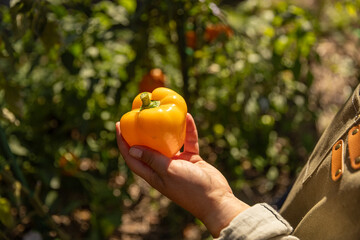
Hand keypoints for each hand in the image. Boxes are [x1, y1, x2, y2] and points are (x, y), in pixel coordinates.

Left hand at [116, 113, 248, 236]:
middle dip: (141, 132)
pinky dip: (187, 131)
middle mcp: (162, 167)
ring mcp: (177, 163)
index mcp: (153, 174)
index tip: (118, 125)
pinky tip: (187, 117)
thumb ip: (152, 159)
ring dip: (165, 129)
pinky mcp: (191, 159)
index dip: (123, 142)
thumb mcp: (168, 172)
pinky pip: (187, 141)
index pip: (132, 157)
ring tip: (161, 113)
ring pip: (168, 142)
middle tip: (138, 115)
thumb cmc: (190, 189)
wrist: (215, 199)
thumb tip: (131, 149)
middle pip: (148, 147)